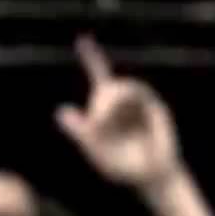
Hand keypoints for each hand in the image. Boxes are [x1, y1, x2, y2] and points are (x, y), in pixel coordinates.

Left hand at [56, 35, 182, 190]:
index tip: (83, 39)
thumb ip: (80, 132)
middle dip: (98, 104)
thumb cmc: (123, 168)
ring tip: (102, 120)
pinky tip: (112, 113)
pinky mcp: (154, 106)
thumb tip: (60, 110)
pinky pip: (137, 92)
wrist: (152, 176)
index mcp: (108, 109)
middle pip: (106, 87)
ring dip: (108, 102)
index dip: (92, 57)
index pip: (100, 77)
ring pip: (121, 88)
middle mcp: (124, 102)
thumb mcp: (96, 152)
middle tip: (95, 124)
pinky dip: (122, 100)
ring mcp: (139, 103)